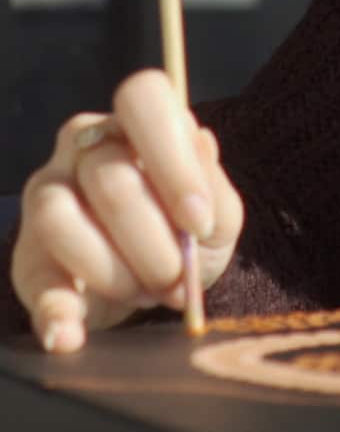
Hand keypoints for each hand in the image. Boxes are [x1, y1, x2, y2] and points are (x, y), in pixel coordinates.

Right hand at [9, 69, 243, 351]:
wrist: (160, 285)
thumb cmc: (189, 232)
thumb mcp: (219, 212)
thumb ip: (215, 185)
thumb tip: (200, 145)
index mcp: (138, 122)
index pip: (143, 98)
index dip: (173, 160)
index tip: (199, 221)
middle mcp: (85, 145)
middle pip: (109, 178)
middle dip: (153, 240)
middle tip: (177, 274)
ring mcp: (46, 194)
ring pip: (60, 219)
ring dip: (115, 270)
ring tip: (146, 290)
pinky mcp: (28, 256)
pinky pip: (32, 279)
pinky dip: (55, 311)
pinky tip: (72, 333)